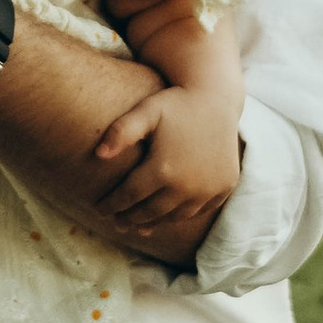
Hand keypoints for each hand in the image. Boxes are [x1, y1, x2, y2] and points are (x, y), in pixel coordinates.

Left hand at [84, 85, 241, 255]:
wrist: (217, 97)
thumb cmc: (175, 104)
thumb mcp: (146, 111)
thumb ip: (121, 132)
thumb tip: (99, 155)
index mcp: (163, 169)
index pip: (129, 196)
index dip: (112, 204)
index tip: (98, 209)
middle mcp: (187, 185)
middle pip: (151, 211)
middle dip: (130, 218)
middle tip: (116, 223)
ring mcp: (208, 189)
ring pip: (175, 216)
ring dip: (155, 221)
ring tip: (139, 225)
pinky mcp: (224, 188)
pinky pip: (198, 210)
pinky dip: (181, 215)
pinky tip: (169, 215)